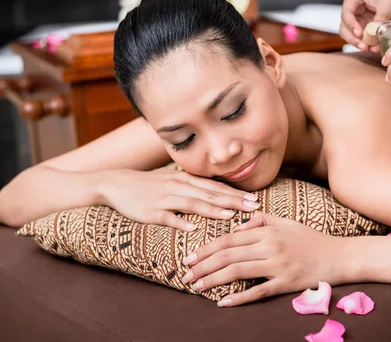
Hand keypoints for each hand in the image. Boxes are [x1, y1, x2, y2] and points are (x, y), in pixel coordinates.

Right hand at [101, 169, 259, 230]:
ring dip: (212, 209)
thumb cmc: (150, 186)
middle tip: (253, 207)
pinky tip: (192, 228)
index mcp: (187, 180)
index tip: (255, 199)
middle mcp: (179, 187)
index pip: (216, 187)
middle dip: (234, 201)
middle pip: (211, 194)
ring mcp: (165, 199)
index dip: (237, 193)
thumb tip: (219, 196)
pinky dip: (180, 222)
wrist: (118, 184)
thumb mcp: (175, 182)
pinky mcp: (151, 211)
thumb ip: (196, 188)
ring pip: (193, 204)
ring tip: (230, 215)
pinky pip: (167, 217)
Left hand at [181, 212, 348, 305]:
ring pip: (238, 272)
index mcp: (268, 231)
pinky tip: (223, 302)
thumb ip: (263, 220)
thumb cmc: (312, 240)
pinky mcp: (286, 283)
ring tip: (197, 287)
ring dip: (213, 280)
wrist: (340, 256)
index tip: (190, 256)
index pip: (229, 239)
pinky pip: (258, 291)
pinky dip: (239, 297)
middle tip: (186, 274)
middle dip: (203, 265)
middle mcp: (270, 246)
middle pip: (228, 256)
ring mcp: (278, 265)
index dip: (207, 248)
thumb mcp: (287, 223)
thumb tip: (240, 224)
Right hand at [340, 0, 390, 52]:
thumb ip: (382, 14)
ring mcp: (357, 24)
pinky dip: (368, 47)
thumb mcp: (390, 3)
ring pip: (350, 38)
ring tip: (371, 49)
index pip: (346, 12)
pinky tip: (376, 49)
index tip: (360, 33)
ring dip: (360, 45)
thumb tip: (375, 28)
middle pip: (344, 28)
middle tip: (364, 46)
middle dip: (353, 39)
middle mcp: (352, 12)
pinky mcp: (364, 34)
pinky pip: (362, 43)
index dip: (351, 24)